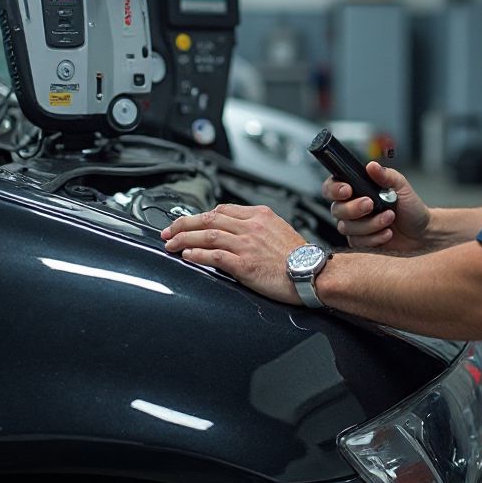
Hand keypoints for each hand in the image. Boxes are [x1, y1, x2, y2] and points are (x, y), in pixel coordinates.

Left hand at [161, 204, 304, 304]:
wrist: (312, 272)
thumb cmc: (299, 257)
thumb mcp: (278, 230)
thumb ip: (257, 227)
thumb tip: (236, 230)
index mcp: (260, 216)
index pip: (222, 210)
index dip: (201, 216)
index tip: (189, 222)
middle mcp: (251, 227)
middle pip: (209, 219)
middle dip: (183, 224)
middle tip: (168, 231)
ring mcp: (247, 245)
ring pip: (207, 235)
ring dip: (184, 238)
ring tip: (171, 244)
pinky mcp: (244, 264)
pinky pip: (215, 256)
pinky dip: (198, 254)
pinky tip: (187, 256)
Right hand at [322, 162, 431, 253]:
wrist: (422, 232)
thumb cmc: (410, 207)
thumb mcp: (401, 187)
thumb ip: (386, 176)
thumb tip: (371, 166)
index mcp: (357, 189)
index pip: (332, 187)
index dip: (334, 189)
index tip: (347, 190)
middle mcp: (351, 206)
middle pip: (336, 209)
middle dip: (354, 208)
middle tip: (371, 204)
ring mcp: (355, 225)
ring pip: (346, 227)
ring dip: (370, 224)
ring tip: (389, 218)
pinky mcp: (360, 241)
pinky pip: (357, 242)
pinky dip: (374, 237)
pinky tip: (387, 233)